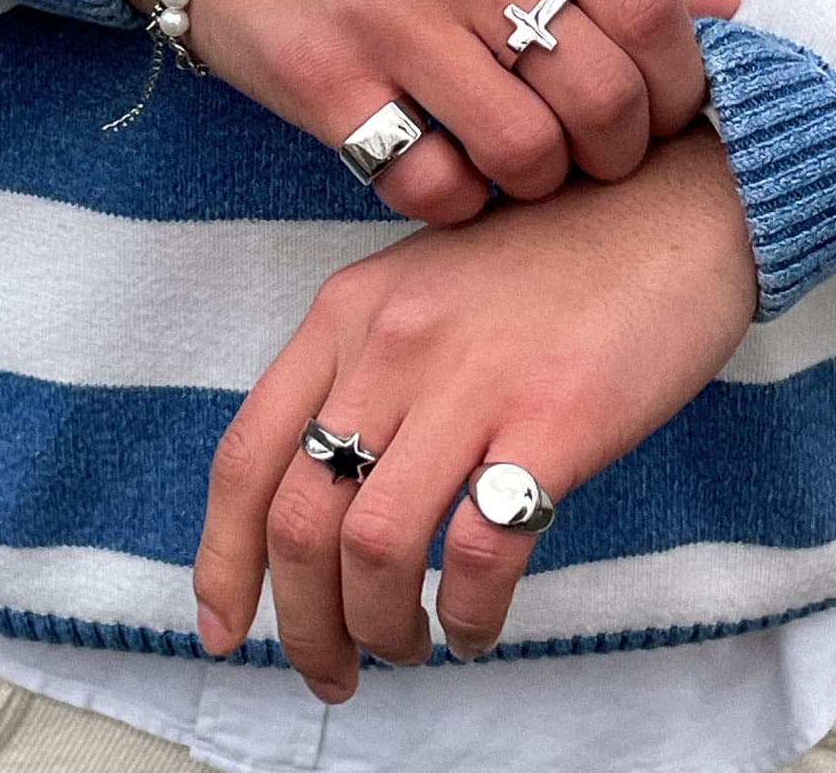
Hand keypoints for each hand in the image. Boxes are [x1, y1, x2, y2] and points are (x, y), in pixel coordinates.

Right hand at [104, 0, 737, 223]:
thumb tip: (718, 7)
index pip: (647, 5)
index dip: (680, 81)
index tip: (663, 111)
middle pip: (599, 94)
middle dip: (618, 151)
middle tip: (596, 155)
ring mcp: (384, 19)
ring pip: (522, 151)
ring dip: (538, 182)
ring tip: (520, 166)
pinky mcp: (320, 83)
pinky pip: (428, 184)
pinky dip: (456, 199)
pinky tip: (446, 171)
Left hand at [193, 122, 755, 701]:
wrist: (661, 213)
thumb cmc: (542, 264)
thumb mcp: (418, 290)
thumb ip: (361, 374)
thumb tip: (319, 499)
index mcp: (344, 313)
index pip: (243, 454)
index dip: (221, 557)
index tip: (219, 625)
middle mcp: (390, 343)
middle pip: (298, 518)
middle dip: (300, 621)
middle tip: (331, 669)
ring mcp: (471, 379)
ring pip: (373, 546)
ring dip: (377, 627)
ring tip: (406, 645)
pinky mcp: (555, 419)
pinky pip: (481, 550)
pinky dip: (467, 613)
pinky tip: (474, 625)